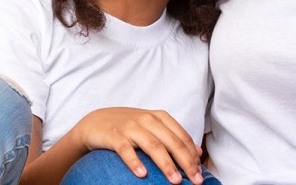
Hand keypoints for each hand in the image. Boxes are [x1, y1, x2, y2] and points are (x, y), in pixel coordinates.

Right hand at [72, 107, 203, 183]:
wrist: (96, 121)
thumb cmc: (129, 127)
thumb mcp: (153, 127)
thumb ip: (174, 137)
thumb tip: (197, 152)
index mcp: (160, 117)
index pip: (182, 137)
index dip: (193, 155)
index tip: (199, 173)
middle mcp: (147, 120)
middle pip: (172, 142)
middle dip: (186, 162)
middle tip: (195, 180)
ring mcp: (131, 127)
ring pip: (153, 146)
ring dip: (166, 164)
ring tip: (175, 180)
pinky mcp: (115, 135)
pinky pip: (126, 150)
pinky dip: (135, 162)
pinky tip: (142, 174)